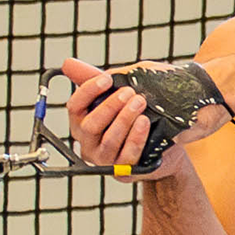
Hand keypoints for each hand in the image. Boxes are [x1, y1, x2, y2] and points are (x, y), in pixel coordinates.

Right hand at [61, 59, 216, 180]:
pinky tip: (145, 122)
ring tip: (140, 103)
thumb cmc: (137, 112)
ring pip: (109, 140)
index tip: (107, 78)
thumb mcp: (118, 91)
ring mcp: (104, 160)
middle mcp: (88, 143)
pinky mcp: (123, 171)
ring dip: (125, 120)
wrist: (167, 139)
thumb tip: (67, 63)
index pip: (74, 106)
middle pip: (90, 125)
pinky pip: (127, 156)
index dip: (88, 91)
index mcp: (82, 122)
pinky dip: (136, 138)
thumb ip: (95, 78)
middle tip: (130, 93)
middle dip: (110, 107)